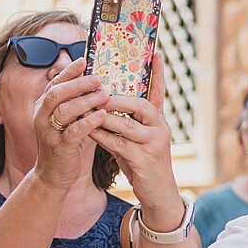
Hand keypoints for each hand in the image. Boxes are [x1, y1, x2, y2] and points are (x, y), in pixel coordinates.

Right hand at [33, 62, 109, 190]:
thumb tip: (93, 81)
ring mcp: (49, 132)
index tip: (84, 59)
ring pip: (65, 110)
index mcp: (44, 107)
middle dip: (78, 83)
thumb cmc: (65, 143)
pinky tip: (102, 115)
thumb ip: (74, 102)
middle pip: (57, 93)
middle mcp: (42, 116)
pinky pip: (73, 131)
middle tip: (99, 77)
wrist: (53, 175)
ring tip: (104, 94)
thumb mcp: (67, 120)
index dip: (69, 71)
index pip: (55, 83)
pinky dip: (88, 122)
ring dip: (86, 100)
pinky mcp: (59, 147)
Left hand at [91, 45, 183, 226]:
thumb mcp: (134, 140)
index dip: (158, 73)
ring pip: (126, 124)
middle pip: (141, 104)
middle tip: (96, 92)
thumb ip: (121, 123)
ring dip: (103, 117)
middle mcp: (160, 128)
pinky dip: (102, 136)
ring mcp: (154, 143)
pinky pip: (119, 143)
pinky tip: (88, 132)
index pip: (159, 92)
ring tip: (86, 110)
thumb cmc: (142, 164)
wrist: (159, 194)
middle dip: (116, 98)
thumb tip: (98, 106)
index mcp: (158, 121)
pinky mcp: (145, 159)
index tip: (156, 52)